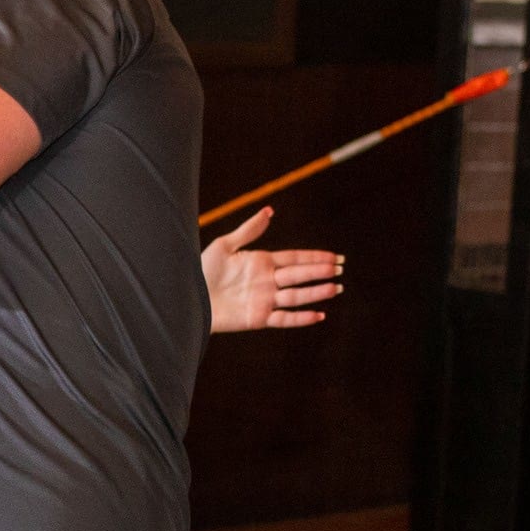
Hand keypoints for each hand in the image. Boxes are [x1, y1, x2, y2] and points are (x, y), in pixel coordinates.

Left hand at [201, 206, 343, 331]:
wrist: (188, 298)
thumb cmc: (202, 271)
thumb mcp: (224, 246)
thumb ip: (249, 230)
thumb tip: (269, 211)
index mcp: (262, 262)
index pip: (294, 258)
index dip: (314, 257)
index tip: (334, 256)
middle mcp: (268, 281)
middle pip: (299, 275)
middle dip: (320, 271)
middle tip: (341, 268)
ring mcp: (265, 300)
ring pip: (297, 296)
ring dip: (316, 292)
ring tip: (335, 288)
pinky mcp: (259, 318)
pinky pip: (284, 318)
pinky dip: (302, 318)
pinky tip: (319, 314)